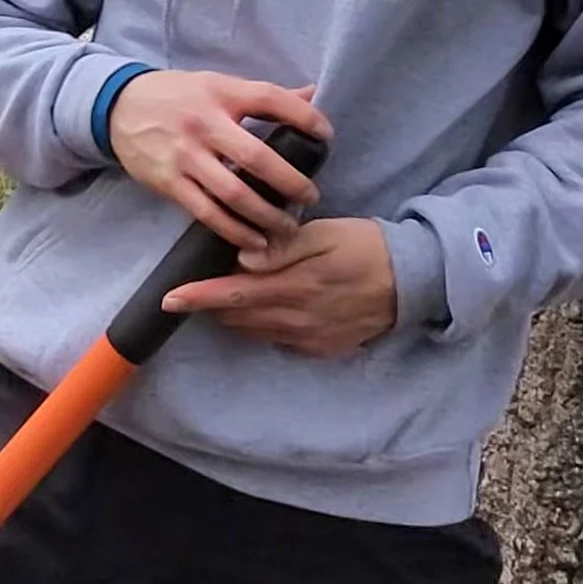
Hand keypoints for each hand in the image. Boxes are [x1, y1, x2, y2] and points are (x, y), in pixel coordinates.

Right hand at [107, 68, 326, 252]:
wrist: (118, 107)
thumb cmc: (176, 96)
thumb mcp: (216, 84)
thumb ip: (261, 94)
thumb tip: (312, 94)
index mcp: (221, 93)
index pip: (270, 99)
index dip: (304, 117)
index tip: (326, 136)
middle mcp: (204, 124)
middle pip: (256, 157)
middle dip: (290, 182)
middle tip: (312, 196)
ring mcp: (185, 156)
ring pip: (233, 193)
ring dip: (266, 215)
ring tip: (287, 228)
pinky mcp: (169, 182)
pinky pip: (207, 213)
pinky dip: (234, 230)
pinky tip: (254, 240)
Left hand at [162, 217, 397, 356]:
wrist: (414, 282)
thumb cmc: (367, 247)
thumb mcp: (327, 234)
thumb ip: (283, 247)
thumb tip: (243, 258)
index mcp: (294, 287)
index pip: (232, 296)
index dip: (197, 297)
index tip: (168, 299)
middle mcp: (296, 320)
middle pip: (237, 318)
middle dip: (213, 305)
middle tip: (200, 285)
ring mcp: (308, 339)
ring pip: (254, 331)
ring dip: (236, 316)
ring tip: (230, 294)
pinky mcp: (320, 349)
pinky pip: (278, 340)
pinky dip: (265, 325)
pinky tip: (272, 306)